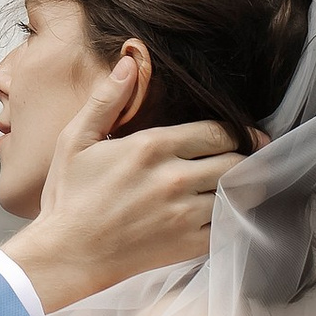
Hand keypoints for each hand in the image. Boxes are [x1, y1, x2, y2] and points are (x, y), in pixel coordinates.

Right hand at [4, 65, 239, 314]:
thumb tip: (130, 61)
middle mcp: (174, 178)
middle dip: (245, 155)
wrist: (67, 254)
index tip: (240, 133)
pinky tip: (225, 210)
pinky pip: (228, 225)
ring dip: (242, 185)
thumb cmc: (69, 196)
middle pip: (236, 160)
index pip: (219, 131)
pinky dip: (233, 216)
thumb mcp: (76, 140)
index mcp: (151, 147)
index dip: (236, 130)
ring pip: (237, 192)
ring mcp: (183, 214)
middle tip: (248, 155)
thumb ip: (106, 99)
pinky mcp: (187, 244)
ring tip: (241, 180)